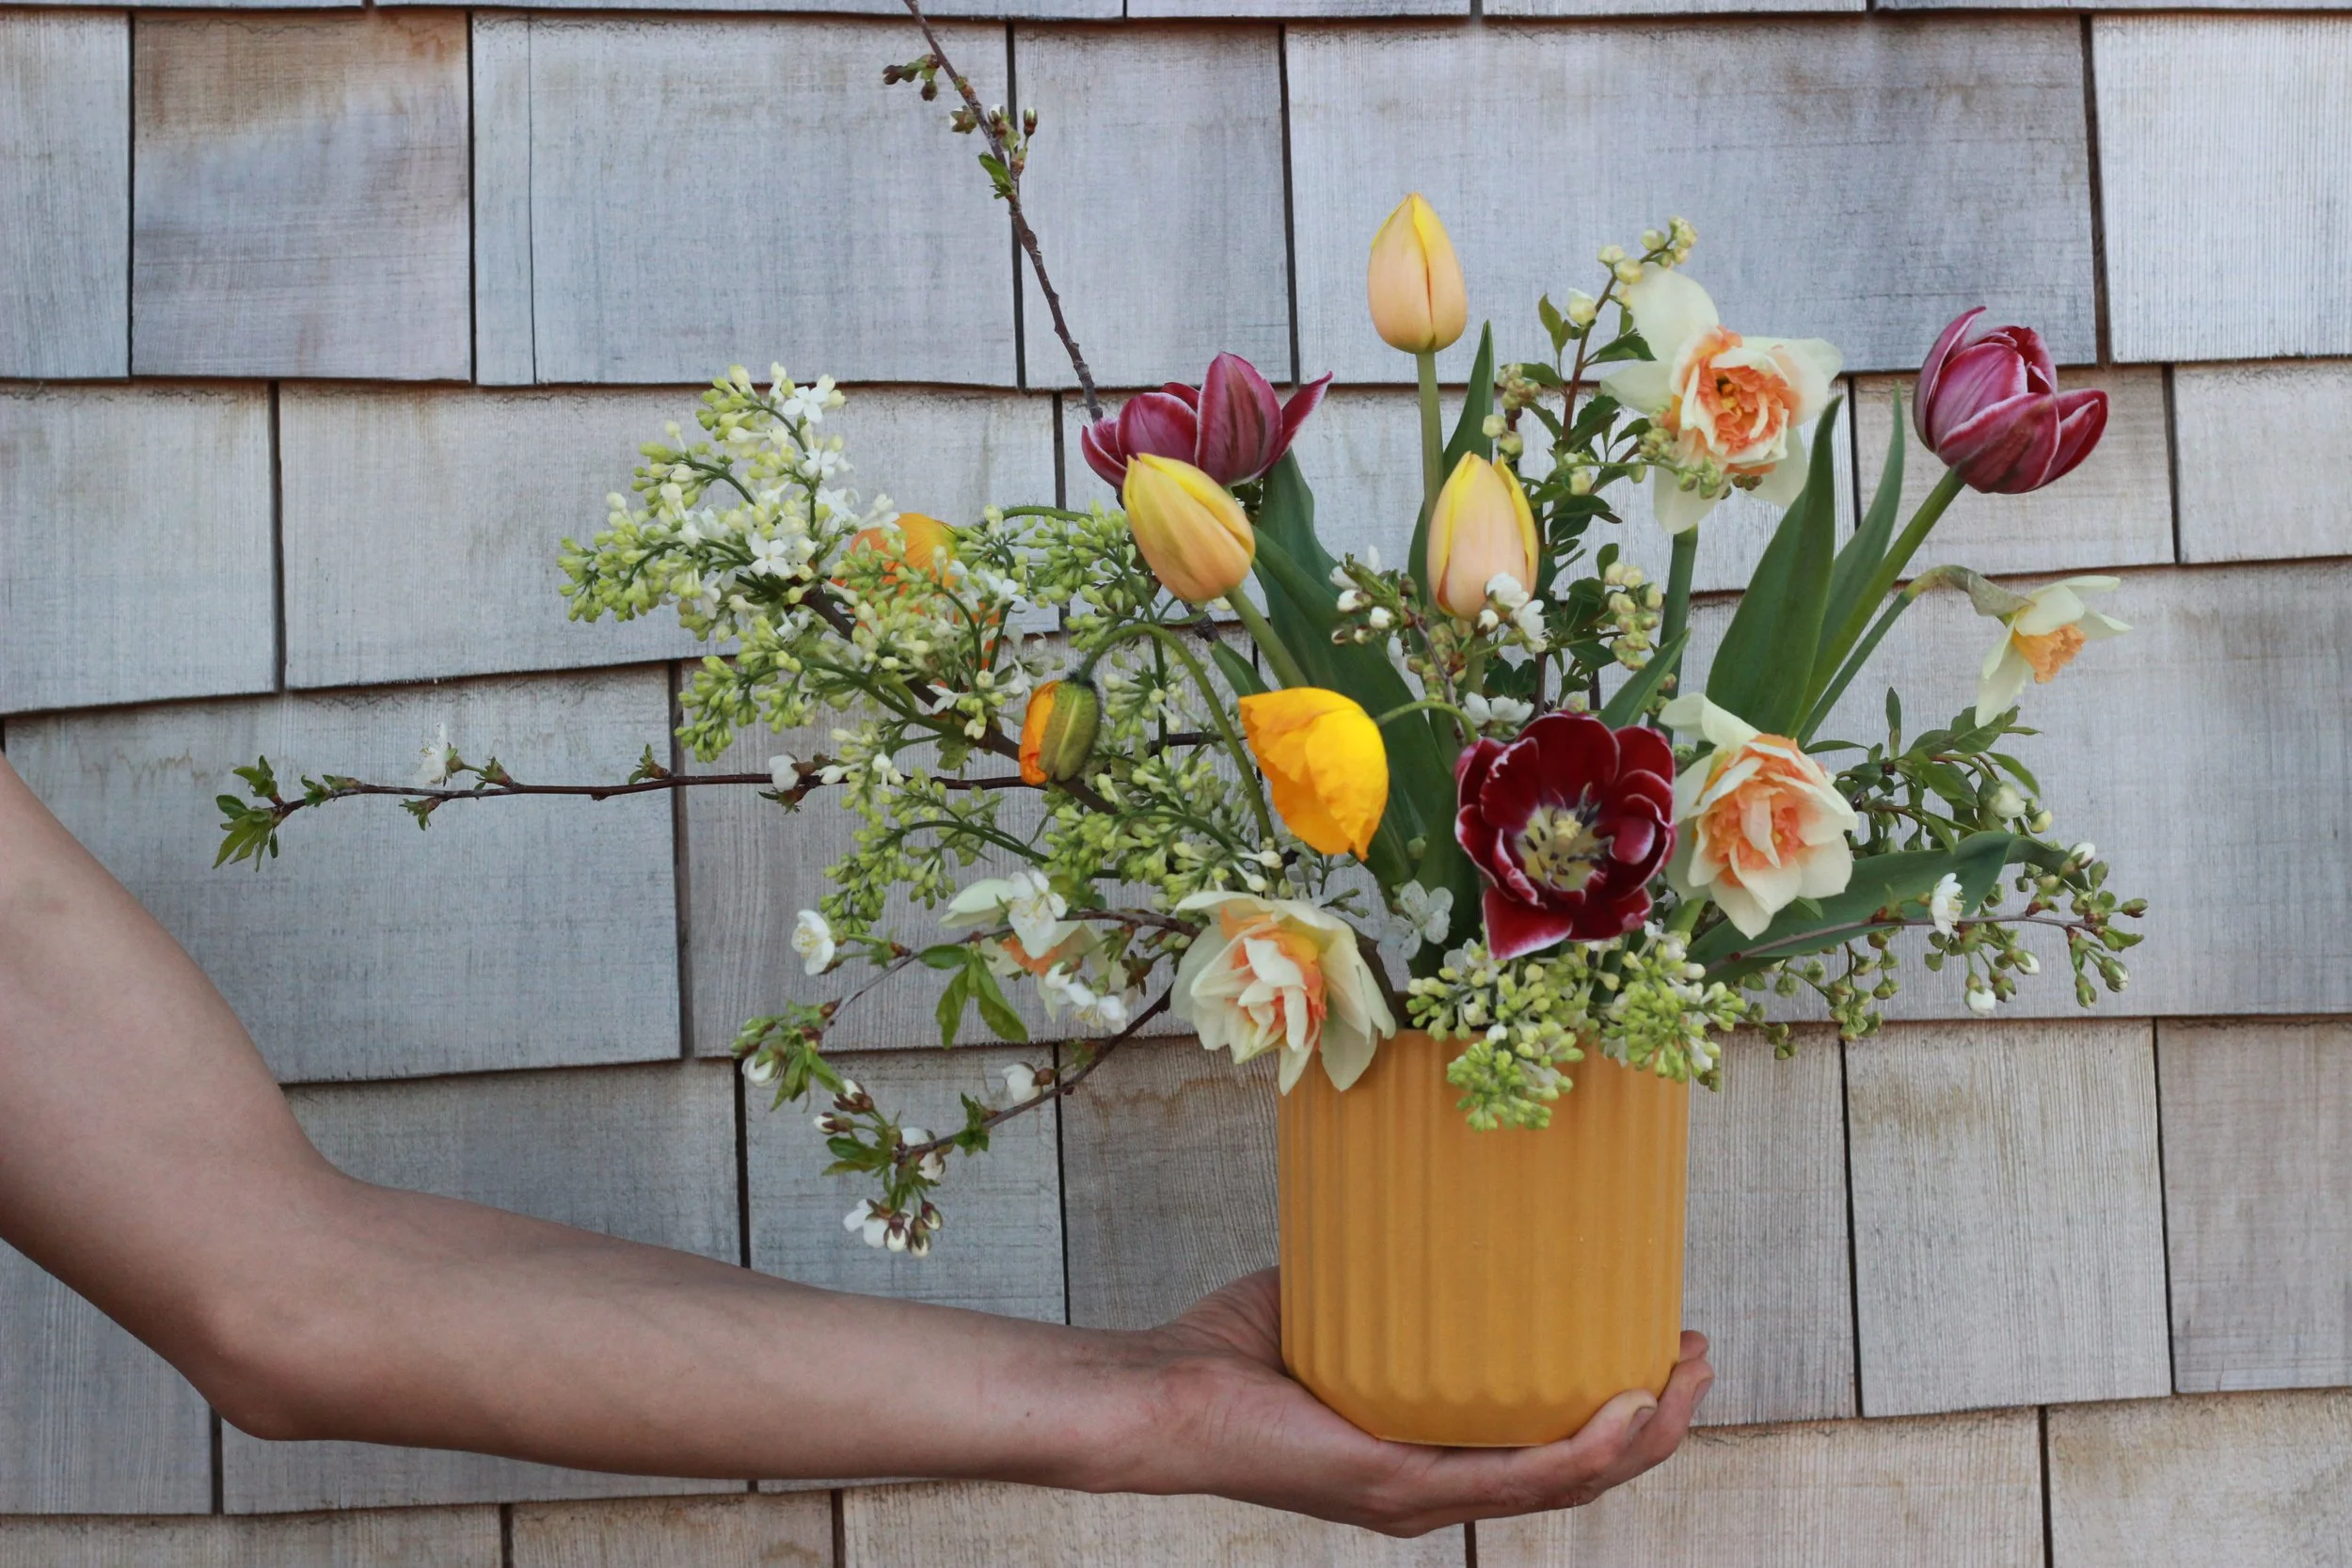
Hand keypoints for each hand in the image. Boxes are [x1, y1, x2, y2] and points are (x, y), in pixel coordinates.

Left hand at [1116, 1270, 1710, 1536]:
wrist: (1162, 1395)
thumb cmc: (1233, 1352)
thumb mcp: (1339, 1301)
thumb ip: (1390, 1261)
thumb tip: (1434, 1183)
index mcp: (1434, 1447)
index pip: (1552, 1441)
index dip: (1623, 1405)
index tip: (1668, 1340)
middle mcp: (1438, 1482)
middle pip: (1582, 1469)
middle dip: (1656, 1418)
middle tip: (1697, 1355)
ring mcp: (1421, 1493)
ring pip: (1566, 1481)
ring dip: (1640, 1434)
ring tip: (1684, 1376)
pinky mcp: (1396, 1486)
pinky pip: (1510, 1479)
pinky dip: (1578, 1453)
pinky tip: (1621, 1415)